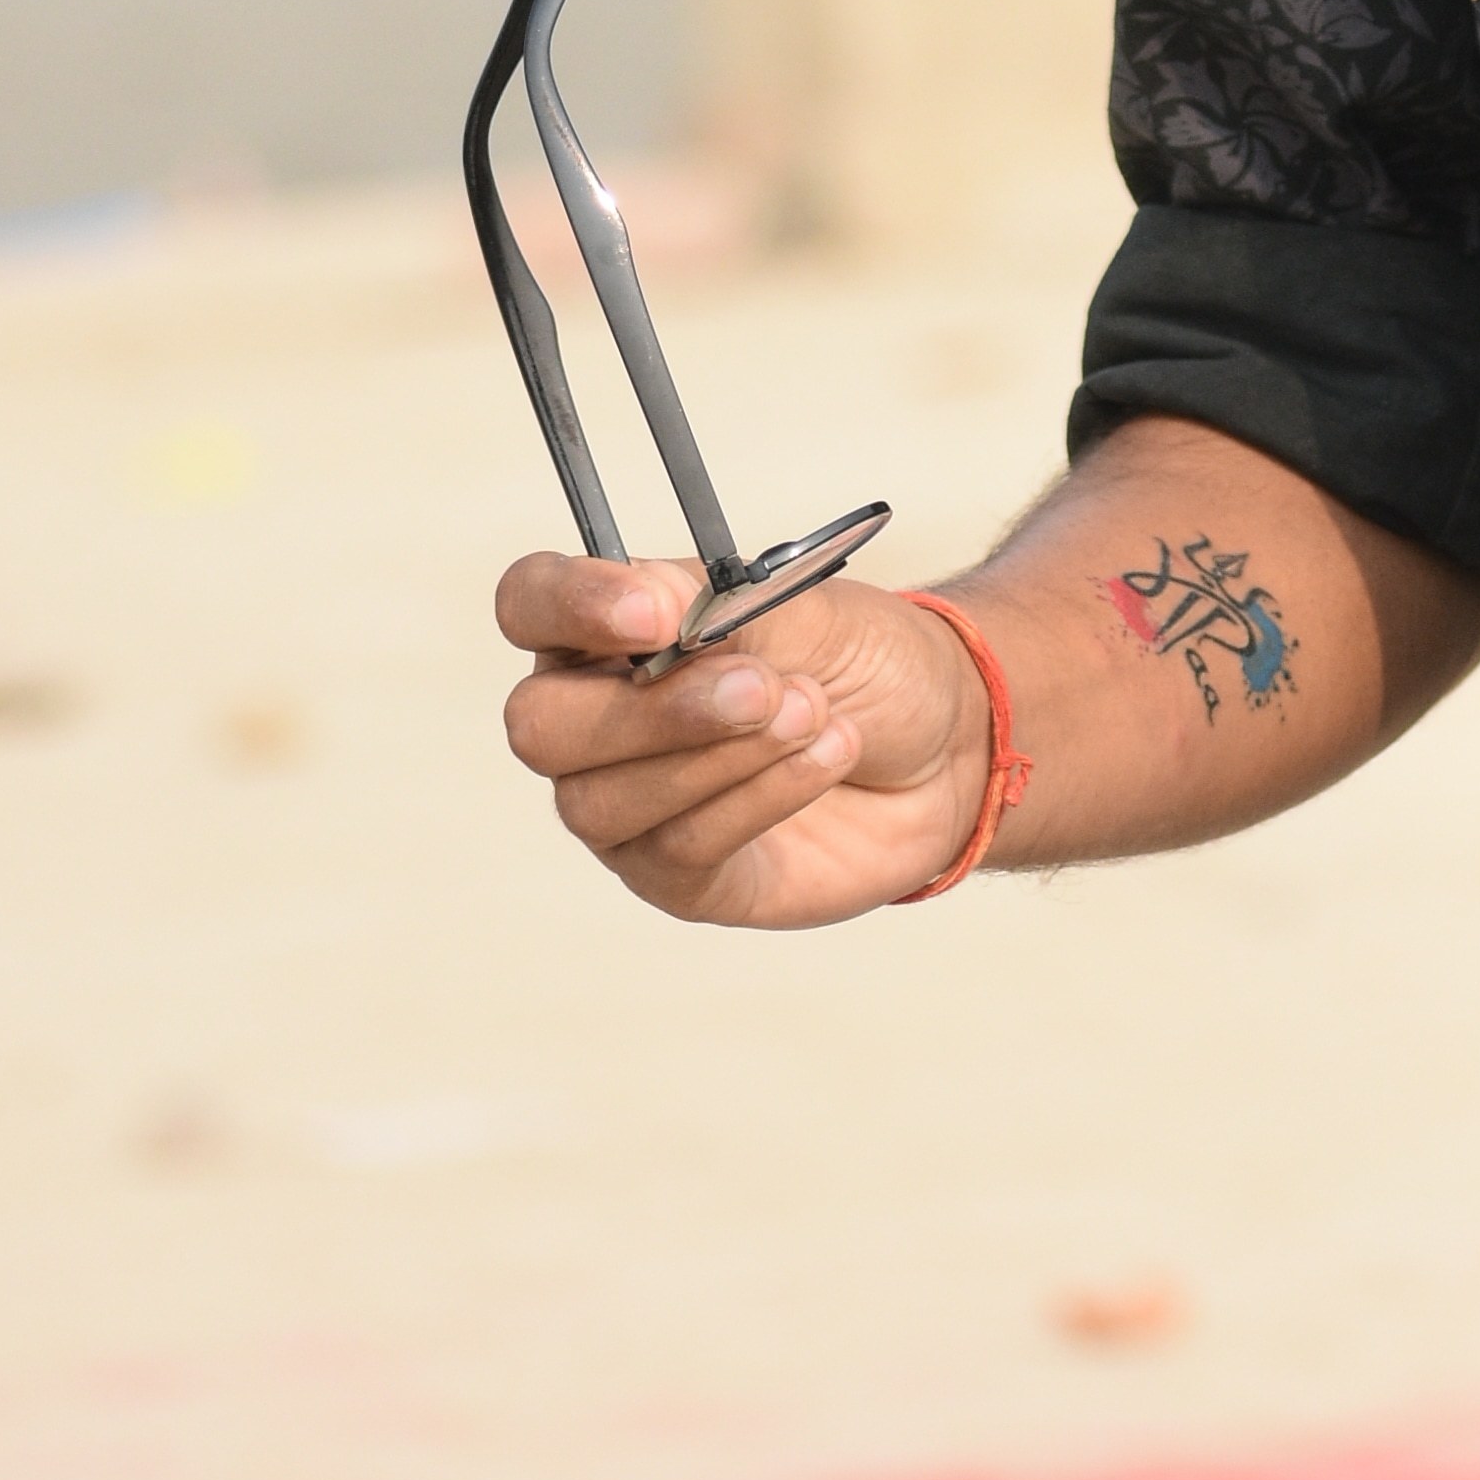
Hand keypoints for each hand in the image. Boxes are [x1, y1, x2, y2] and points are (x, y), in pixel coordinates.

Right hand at [497, 553, 989, 926]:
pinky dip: (762, 795)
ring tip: (815, 710)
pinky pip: (681, 849)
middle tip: (762, 685)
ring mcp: (628, 807)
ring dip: (722, 754)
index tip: (654, 612)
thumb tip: (647, 602)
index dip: (571, 603)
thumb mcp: (799, 604)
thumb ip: (712, 601)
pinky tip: (829, 755)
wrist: (948, 740)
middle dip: (655, 710)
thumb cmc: (859, 660)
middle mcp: (594, 722)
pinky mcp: (679, 878)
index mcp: (608, 631)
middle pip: (540, 727)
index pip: (531, 603)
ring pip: (603, 800)